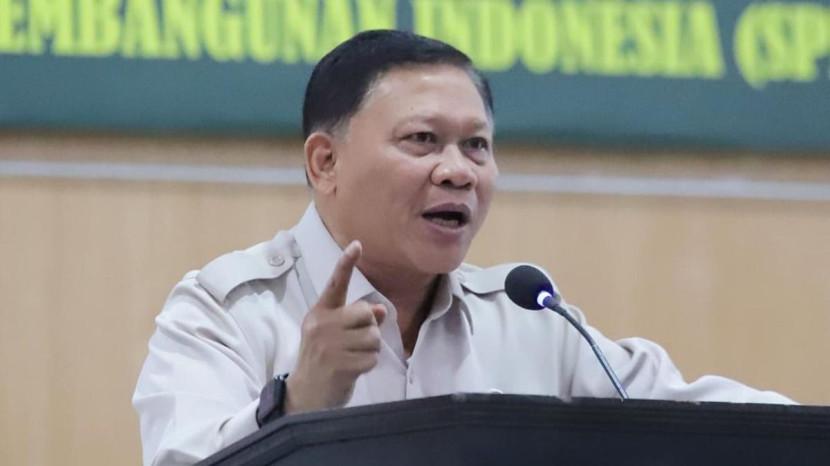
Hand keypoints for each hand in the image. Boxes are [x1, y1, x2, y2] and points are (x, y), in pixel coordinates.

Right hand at [285, 240, 386, 413]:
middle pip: (366, 313)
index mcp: (319, 313)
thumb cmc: (323, 359)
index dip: (347, 264)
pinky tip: (352, 370)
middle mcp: (322, 325)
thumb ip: (355, 320)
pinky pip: (372, 358)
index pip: (335, 284)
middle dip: (369, 328)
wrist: (305, 395)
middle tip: (355, 343)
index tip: (357, 245)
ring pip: (373, 336)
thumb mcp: (333, 335)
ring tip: (352, 357)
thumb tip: (380, 309)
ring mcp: (329, 345)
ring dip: (370, 349)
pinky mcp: (339, 364)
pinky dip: (368, 365)